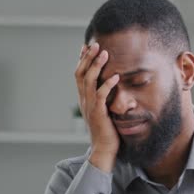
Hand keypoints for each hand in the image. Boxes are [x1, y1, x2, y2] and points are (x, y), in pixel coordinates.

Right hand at [74, 42, 120, 172]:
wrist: (103, 149)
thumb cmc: (106, 131)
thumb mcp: (102, 110)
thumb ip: (102, 98)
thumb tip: (109, 85)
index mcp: (84, 99)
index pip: (79, 75)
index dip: (81, 60)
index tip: (86, 46)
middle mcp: (84, 101)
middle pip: (81, 74)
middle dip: (87, 57)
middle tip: (95, 43)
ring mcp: (90, 107)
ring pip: (89, 81)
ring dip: (96, 65)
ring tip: (104, 52)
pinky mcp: (98, 114)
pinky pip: (101, 96)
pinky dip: (107, 85)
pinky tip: (115, 76)